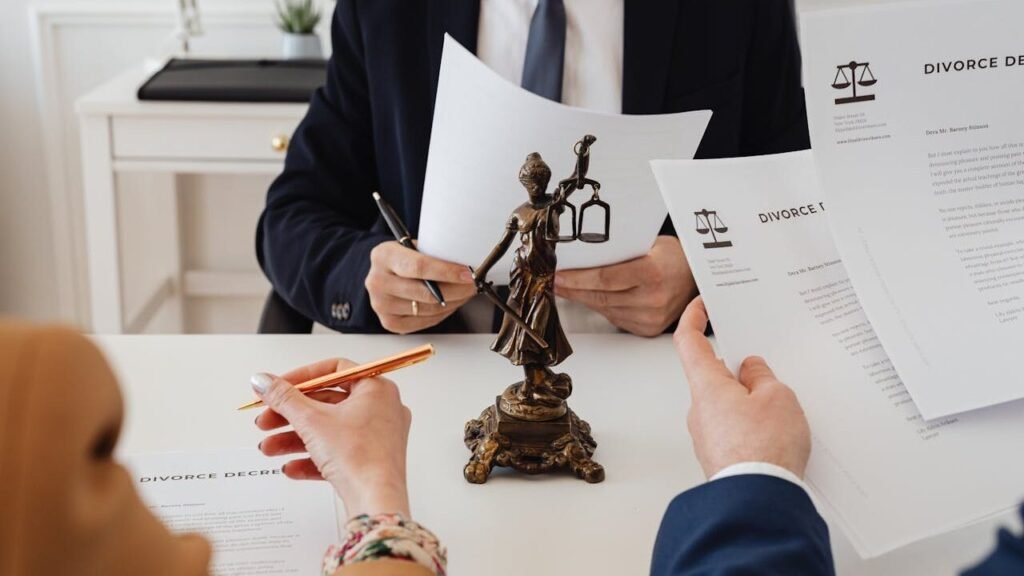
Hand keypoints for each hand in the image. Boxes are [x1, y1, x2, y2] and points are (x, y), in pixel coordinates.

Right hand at [251, 358, 411, 517]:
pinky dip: (313, 457)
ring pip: (329, 430)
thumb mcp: (311, 421)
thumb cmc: (359, 457)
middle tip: (266, 419)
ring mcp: (378, 436)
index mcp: (376, 389)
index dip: (301, 377)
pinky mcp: (371, 461)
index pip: (334, 370)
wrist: (376, 501)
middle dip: (290, 414)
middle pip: (327, 403)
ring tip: (269, 447)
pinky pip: (338, 453)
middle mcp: (382, 409)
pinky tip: (290, 467)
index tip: (278, 387)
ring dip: (295, 438)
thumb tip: (264, 381)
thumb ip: (283, 398)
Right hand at [366, 241, 476, 333]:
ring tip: (464, 292)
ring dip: (453, 302)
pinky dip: (443, 313)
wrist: (385, 273)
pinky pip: (426, 321)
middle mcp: (378, 281)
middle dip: (457, 289)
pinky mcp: (390, 322)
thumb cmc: (404, 259)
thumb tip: (465, 266)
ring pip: (429, 309)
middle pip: (427, 292)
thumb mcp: (414, 247)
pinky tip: (450, 303)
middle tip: (473, 284)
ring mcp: (381, 305)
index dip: (447, 272)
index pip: (419, 266)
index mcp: (383, 256)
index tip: (467, 274)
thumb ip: (434, 254)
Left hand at [554, 235, 696, 336]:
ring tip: (566, 288)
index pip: (604, 278)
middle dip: (572, 289)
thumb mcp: (649, 245)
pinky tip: (588, 297)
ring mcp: (650, 317)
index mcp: (652, 274)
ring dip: (582, 298)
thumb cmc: (673, 257)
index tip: (558, 275)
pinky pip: (614, 317)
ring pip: (604, 308)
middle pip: (600, 296)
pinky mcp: (647, 328)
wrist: (697, 278)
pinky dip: (599, 307)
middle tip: (554, 281)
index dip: (577, 278)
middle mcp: (653, 299)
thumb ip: (619, 252)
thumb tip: (582, 255)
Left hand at [674, 297, 810, 478]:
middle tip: (768, 370)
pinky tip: (777, 433)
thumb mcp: (777, 397)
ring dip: (750, 400)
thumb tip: (752, 371)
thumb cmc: (763, 449)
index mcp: (706, 386)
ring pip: (728, 404)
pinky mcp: (720, 456)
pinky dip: (753, 424)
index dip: (693, 318)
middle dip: (741, 370)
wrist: (758, 501)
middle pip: (714, 376)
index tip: (701, 304)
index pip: (689, 341)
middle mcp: (699, 410)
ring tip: (782, 409)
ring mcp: (707, 435)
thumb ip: (762, 377)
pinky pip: (735, 429)